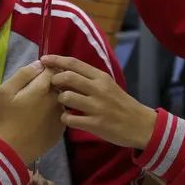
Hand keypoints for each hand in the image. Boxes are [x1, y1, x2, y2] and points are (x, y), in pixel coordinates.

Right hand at [0, 61, 64, 163]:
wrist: (11, 150)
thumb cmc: (5, 119)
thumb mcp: (5, 92)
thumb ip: (23, 74)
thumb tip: (39, 64)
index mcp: (43, 87)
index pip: (53, 69)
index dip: (47, 68)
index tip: (38, 71)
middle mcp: (57, 99)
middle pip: (61, 83)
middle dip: (53, 81)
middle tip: (37, 88)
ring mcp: (61, 114)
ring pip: (62, 98)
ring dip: (55, 96)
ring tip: (39, 104)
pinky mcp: (61, 128)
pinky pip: (61, 113)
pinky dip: (55, 111)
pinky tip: (42, 117)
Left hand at [42, 55, 156, 149]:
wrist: (141, 125)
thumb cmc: (122, 104)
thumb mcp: (109, 86)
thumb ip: (90, 80)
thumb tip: (66, 73)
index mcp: (101, 77)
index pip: (74, 63)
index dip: (56, 60)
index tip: (44, 59)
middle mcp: (99, 89)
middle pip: (68, 77)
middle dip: (54, 80)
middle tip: (52, 85)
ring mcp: (97, 107)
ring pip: (67, 97)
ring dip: (60, 100)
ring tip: (64, 104)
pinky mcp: (95, 124)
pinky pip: (70, 119)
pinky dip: (65, 118)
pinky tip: (69, 118)